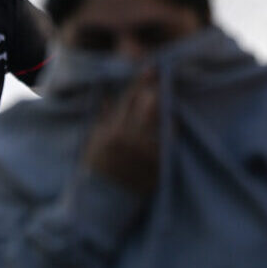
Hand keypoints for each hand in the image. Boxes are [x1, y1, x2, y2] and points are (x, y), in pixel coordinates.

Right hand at [82, 65, 159, 193]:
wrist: (101, 199)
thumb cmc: (96, 166)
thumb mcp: (94, 140)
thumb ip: (103, 118)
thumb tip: (108, 97)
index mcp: (111, 131)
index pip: (127, 100)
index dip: (140, 83)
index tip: (151, 68)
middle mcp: (128, 140)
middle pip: (147, 107)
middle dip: (156, 91)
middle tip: (164, 77)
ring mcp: (144, 154)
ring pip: (160, 123)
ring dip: (165, 109)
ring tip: (168, 98)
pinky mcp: (156, 167)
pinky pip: (167, 144)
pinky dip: (170, 131)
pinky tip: (173, 122)